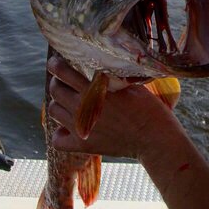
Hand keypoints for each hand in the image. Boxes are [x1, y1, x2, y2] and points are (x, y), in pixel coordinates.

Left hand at [46, 54, 174, 159]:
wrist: (154, 138)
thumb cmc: (148, 108)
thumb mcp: (131, 85)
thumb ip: (110, 77)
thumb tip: (99, 65)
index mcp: (95, 90)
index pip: (63, 72)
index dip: (56, 65)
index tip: (56, 62)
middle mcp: (83, 108)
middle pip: (55, 90)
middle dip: (58, 82)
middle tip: (66, 82)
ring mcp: (81, 128)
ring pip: (54, 111)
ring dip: (59, 104)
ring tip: (70, 102)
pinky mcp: (83, 145)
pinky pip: (57, 139)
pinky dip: (61, 132)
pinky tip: (70, 127)